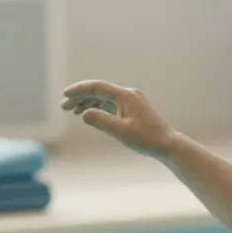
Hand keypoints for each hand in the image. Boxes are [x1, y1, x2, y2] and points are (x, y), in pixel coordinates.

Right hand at [60, 80, 181, 157]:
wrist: (168, 145)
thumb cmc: (146, 139)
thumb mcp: (120, 132)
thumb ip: (101, 121)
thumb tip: (84, 113)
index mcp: (125, 96)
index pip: (97, 87)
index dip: (79, 90)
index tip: (65, 95)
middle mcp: (129, 94)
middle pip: (99, 91)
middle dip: (80, 97)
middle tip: (63, 107)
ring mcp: (132, 101)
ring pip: (105, 98)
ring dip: (88, 102)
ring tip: (72, 111)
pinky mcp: (134, 109)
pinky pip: (112, 104)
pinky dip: (99, 108)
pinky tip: (89, 114)